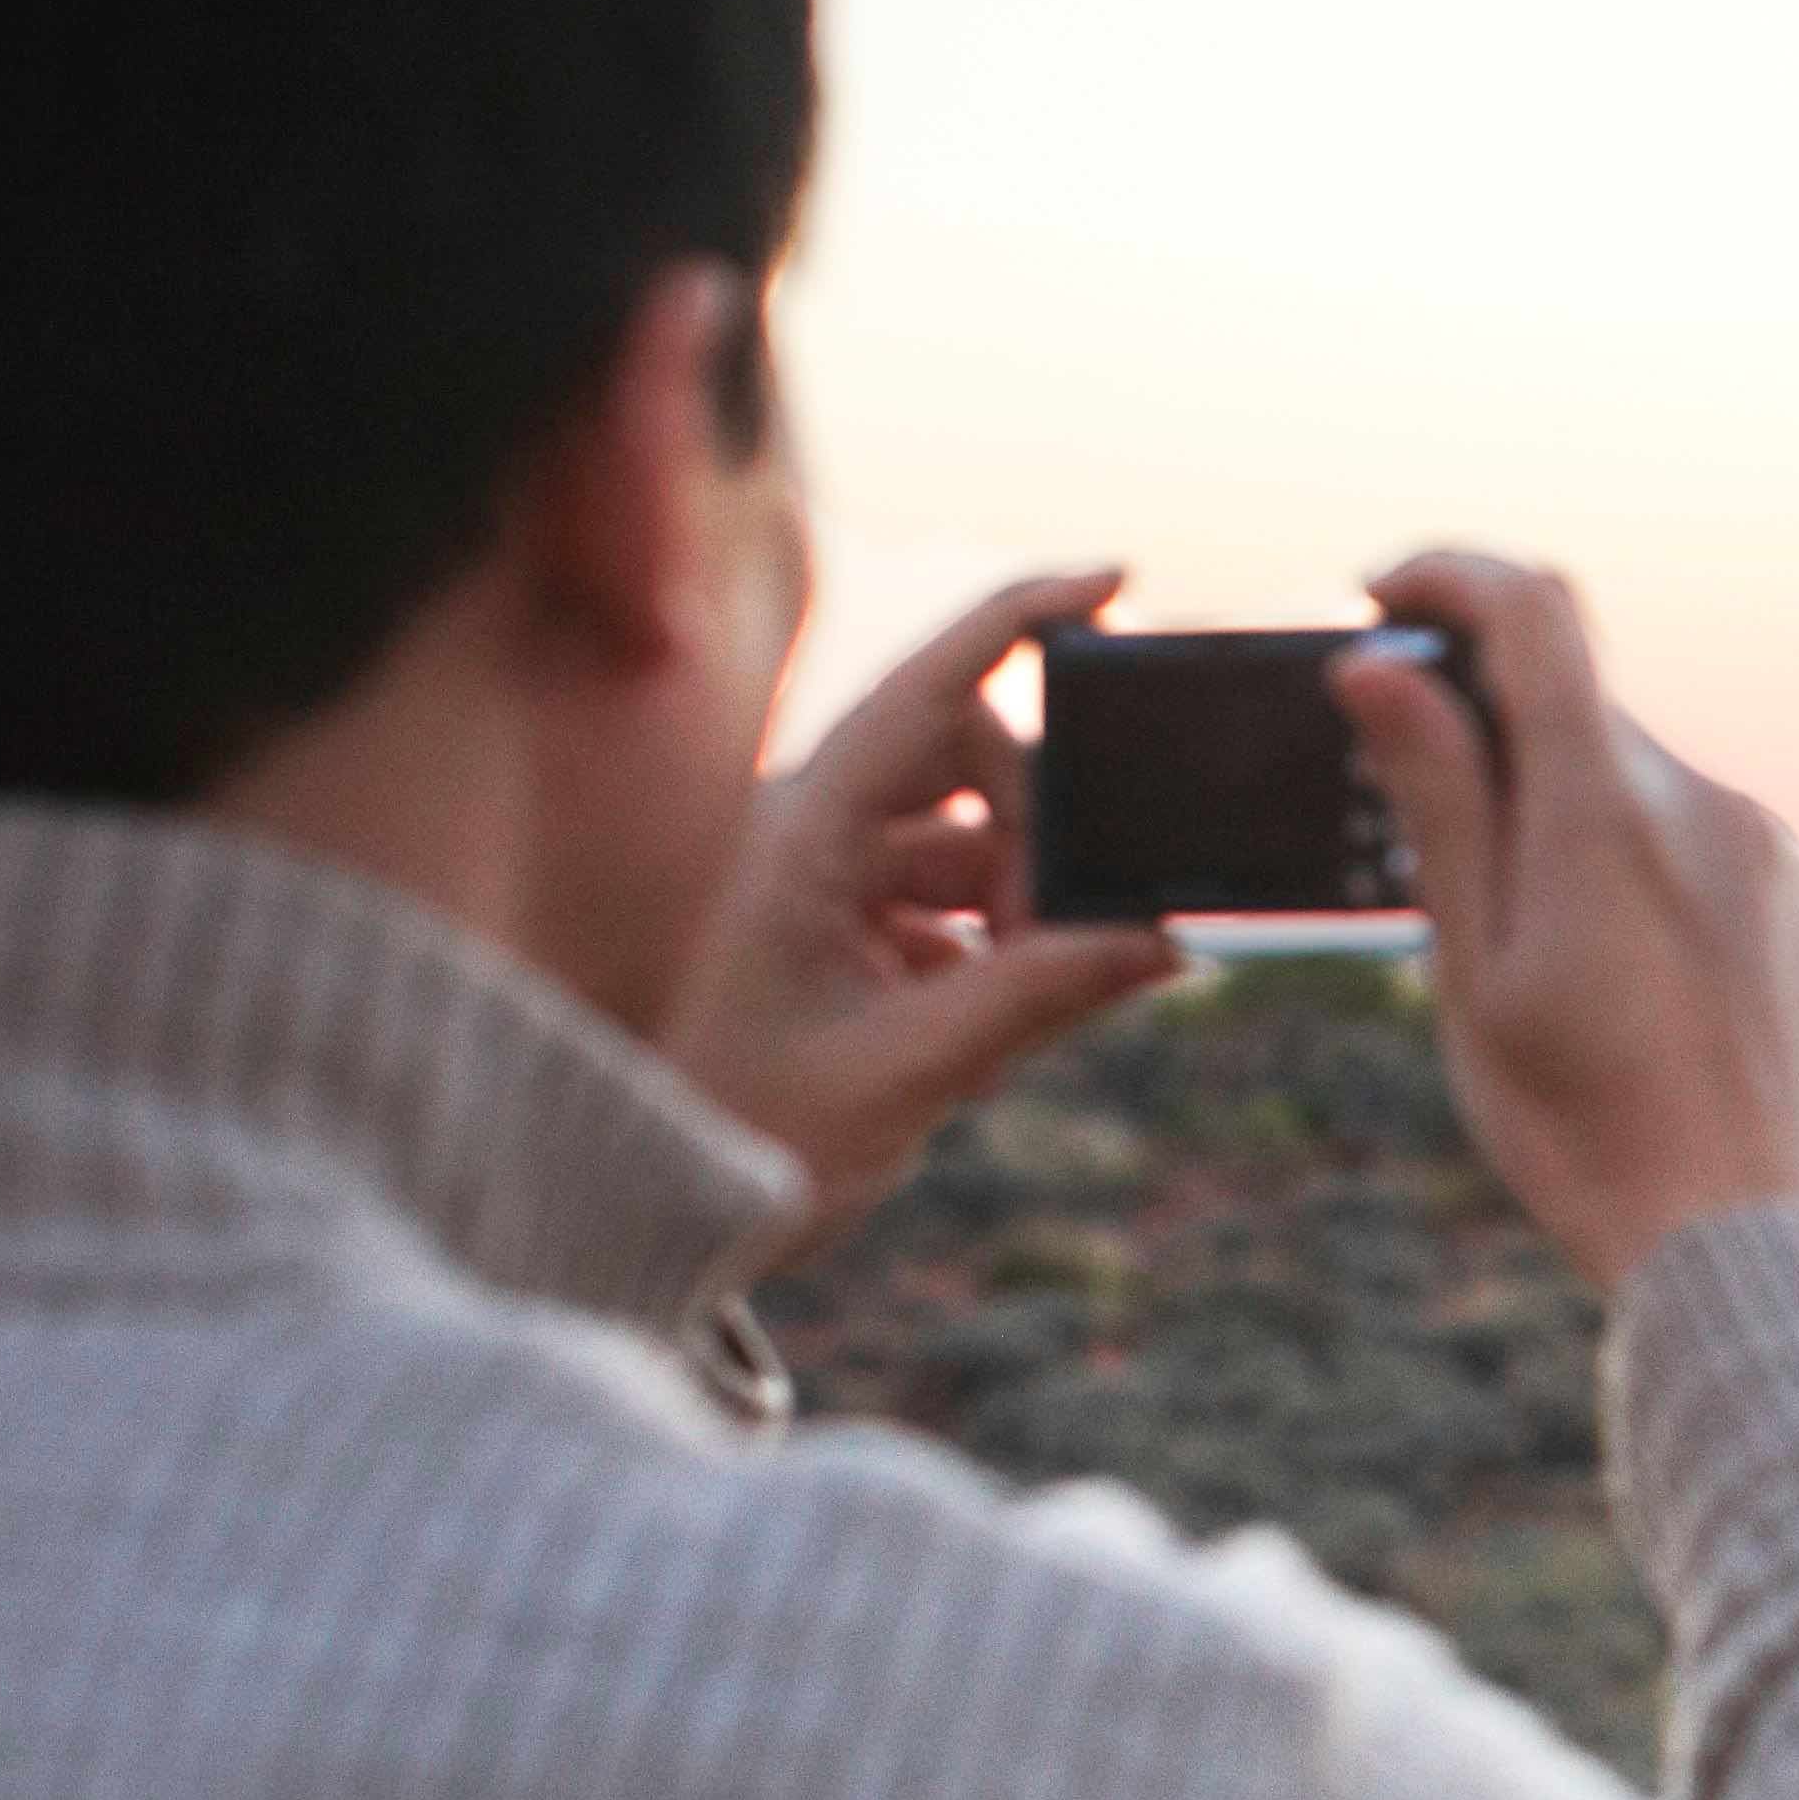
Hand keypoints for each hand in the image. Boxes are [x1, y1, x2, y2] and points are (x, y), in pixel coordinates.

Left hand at [660, 568, 1181, 1259]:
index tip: (1116, 581)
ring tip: (1027, 1006)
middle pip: (974, 768)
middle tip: (1076, 939)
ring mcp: (821, 884)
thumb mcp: (908, 1069)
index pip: (929, 690)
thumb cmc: (739, 1135)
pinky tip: (994, 1024)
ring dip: (1027, 908)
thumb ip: (1039, 997)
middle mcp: (807, 835)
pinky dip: (997, 950)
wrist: (636, 1218)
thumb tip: (1162, 942)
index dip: (1019, 617)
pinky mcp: (838, 937)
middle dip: (1048, 835)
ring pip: (974, 846)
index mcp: (800, 834)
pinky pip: (952, 907)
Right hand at [1337, 551, 1798, 1287]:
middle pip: (1580, 709)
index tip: (1381, 600)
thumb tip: (1381, 670)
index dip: (1448, 575)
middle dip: (1491, 738)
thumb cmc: (1595, 1134)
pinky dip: (1641, 871)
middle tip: (1416, 826)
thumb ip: (1439, 808)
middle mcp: (1710, 807)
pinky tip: (1622, 990)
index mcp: (1609, 810)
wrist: (1762, 1247)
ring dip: (1568, 818)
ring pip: (1641, 787)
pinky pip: (1706, 849)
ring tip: (1534, 955)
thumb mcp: (1480, 974)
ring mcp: (1774, 857)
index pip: (1535, 609)